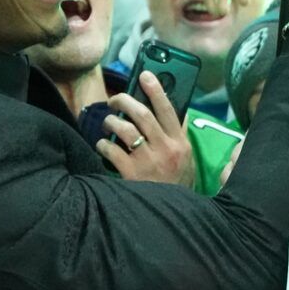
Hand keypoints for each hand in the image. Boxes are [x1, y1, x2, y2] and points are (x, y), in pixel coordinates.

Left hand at [97, 73, 196, 187]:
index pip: (168, 110)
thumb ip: (178, 136)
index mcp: (180, 143)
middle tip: (114, 100)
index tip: (144, 75)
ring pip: (125, 129)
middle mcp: (165, 149)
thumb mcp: (186, 159)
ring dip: (111, 122)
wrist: (171, 214)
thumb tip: (171, 113)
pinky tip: (102, 145)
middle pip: (142, 114)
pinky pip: (111, 150)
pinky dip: (103, 144)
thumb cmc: (177, 184)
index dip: (155, 90)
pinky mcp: (131, 173)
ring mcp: (148, 161)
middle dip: (124, 101)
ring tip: (107, 123)